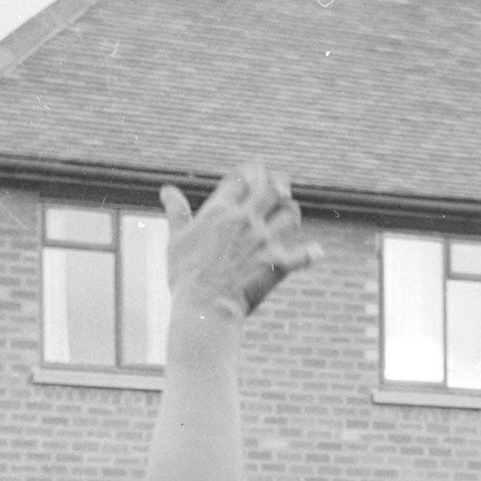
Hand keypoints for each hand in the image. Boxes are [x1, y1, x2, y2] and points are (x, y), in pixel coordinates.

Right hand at [160, 162, 321, 319]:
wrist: (203, 308)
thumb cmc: (186, 275)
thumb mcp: (176, 240)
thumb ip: (176, 212)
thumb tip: (166, 190)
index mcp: (221, 210)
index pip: (242, 176)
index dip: (250, 171)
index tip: (253, 174)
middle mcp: (246, 220)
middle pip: (272, 186)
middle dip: (278, 184)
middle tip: (279, 189)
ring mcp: (264, 241)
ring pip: (290, 213)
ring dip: (292, 213)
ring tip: (289, 217)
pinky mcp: (277, 263)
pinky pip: (302, 255)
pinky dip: (310, 254)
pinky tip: (314, 252)